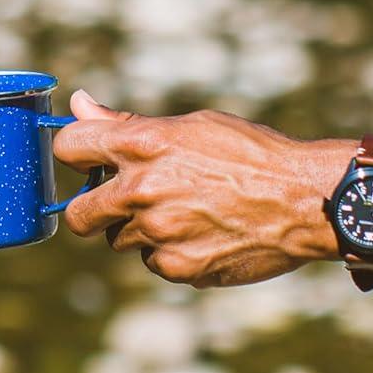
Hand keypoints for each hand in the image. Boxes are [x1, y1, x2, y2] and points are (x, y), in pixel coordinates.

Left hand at [55, 90, 344, 286]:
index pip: (68, 147)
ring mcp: (158, 234)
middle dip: (93, 208)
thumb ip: (127, 124)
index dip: (76, 153)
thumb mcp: (191, 125)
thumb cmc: (250, 153)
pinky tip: (203, 233)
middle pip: (78, 214)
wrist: (304, 200)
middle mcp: (141, 190)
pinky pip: (153, 262)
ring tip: (184, 211)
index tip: (89, 159)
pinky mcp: (177, 268)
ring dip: (139, 229)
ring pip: (120, 239)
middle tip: (122, 201)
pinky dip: (170, 252)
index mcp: (142, 145)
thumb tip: (79, 104)